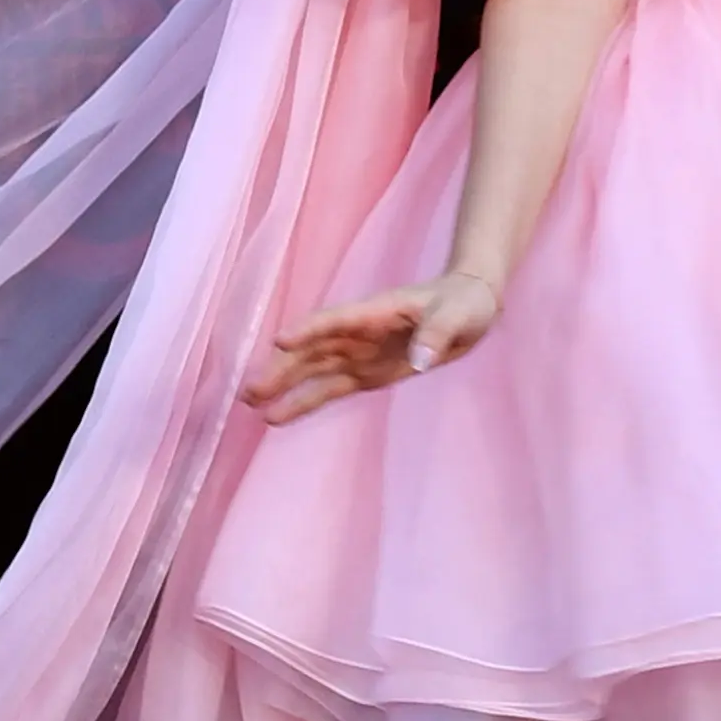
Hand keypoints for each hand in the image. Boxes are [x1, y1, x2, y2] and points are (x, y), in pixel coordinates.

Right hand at [241, 272, 500, 426]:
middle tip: (250, 390)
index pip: (335, 321)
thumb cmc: (465, 303)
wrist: (469, 307)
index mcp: (374, 312)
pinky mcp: (364, 374)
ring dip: (283, 386)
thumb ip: (438, 334)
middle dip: (282, 369)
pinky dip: (303, 402)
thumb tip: (421, 360)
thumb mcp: (459, 315)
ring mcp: (357, 353)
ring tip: (251, 405)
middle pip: (312, 350)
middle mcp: (357, 333)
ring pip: (312, 371)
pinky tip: (277, 416)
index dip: (308, 330)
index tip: (279, 342)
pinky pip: (327, 389)